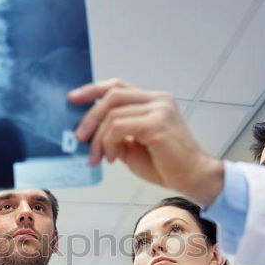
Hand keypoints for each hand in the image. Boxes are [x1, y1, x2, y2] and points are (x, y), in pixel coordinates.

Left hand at [68, 78, 224, 205]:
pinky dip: (109, 143)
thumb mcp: (133, 145)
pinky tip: (113, 158)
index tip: (72, 99)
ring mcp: (159, 109)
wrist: (193, 178)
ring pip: (113, 115)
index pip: (118, 86)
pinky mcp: (157, 123)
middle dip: (90, 117)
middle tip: (79, 138)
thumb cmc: (166, 165)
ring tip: (99, 158)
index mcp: (153, 101)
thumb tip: (89, 132)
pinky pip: (119, 127)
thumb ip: (116, 133)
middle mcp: (158, 99)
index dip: (92, 90)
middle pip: (112, 95)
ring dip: (99, 139)